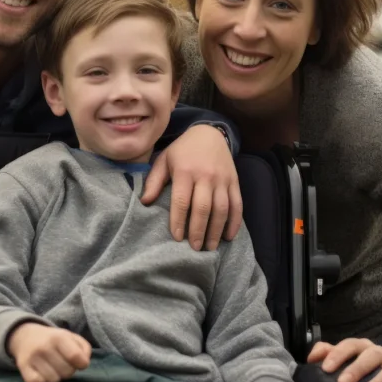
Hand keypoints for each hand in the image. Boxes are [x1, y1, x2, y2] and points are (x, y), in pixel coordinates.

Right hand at [7, 323, 91, 381]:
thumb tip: (84, 363)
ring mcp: (32, 357)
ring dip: (55, 377)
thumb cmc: (53, 340)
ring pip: (54, 380)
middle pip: (67, 372)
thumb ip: (84, 348)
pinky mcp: (23, 367)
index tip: (79, 363)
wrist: (25, 336)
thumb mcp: (70, 337)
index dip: (82, 364)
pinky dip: (42, 381)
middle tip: (62, 364)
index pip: (76, 357)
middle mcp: (45, 346)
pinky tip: (41, 373)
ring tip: (51, 368)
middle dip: (68, 371)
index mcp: (59, 337)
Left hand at [142, 124, 242, 250]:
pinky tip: (228, 236)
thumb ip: (154, 181)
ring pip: (222, 209)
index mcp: (185, 171)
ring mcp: (222, 179)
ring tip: (210, 247)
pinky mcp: (234, 182)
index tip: (177, 237)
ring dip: (216, 230)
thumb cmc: (182, 150)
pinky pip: (237, 205)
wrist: (209, 133)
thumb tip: (144, 202)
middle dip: (198, 230)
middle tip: (194, 248)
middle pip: (203, 208)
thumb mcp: (164, 160)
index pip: (182, 200)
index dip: (179, 220)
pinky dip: (234, 222)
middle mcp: (205, 176)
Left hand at [307, 339, 381, 381]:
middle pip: (370, 356)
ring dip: (379, 380)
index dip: (337, 355)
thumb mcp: (343, 356)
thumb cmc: (360, 364)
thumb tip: (311, 358)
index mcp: (360, 347)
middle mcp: (378, 354)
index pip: (349, 346)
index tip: (326, 368)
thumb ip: (326, 353)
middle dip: (356, 369)